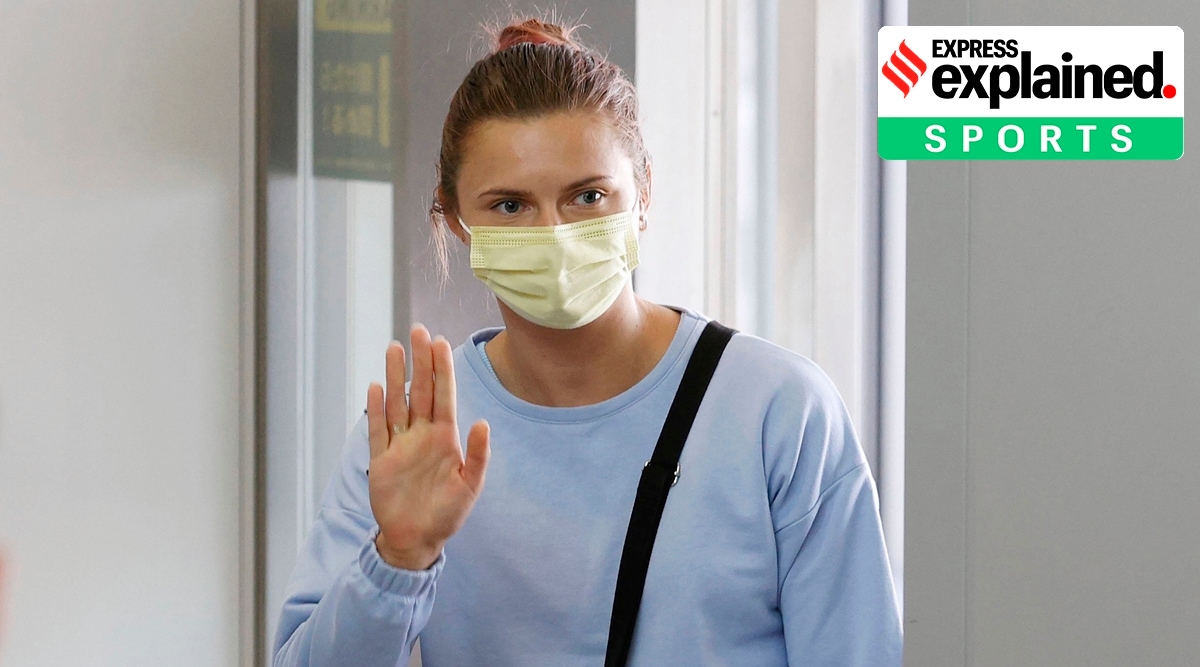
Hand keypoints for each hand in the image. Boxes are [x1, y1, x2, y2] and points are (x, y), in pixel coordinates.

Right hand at [366, 325, 490, 570]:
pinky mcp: (381, 459)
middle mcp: (422, 435)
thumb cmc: (447, 513)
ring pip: (397, 403)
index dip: (442, 370)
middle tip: (418, 331)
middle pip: (420, 391)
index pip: (444, 396)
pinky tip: (376, 387)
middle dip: (420, 361)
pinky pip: (377, 429)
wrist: (417, 540)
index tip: (441, 343)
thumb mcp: (469, 486)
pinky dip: (376, 408)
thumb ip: (477, 455)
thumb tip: (483, 423)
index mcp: (445, 438)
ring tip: (394, 348)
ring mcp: (400, 445)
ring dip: (396, 376)